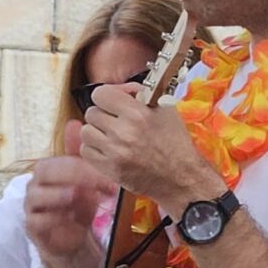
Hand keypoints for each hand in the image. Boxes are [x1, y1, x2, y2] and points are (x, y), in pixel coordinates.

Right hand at [25, 131, 109, 260]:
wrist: (72, 237)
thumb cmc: (78, 204)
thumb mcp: (86, 180)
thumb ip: (83, 155)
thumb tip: (75, 123)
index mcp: (48, 170)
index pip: (60, 160)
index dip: (84, 167)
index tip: (107, 178)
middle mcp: (35, 185)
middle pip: (45, 171)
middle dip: (73, 176)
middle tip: (98, 185)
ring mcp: (31, 206)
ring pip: (37, 195)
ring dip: (62, 195)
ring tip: (83, 198)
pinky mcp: (32, 227)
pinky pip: (37, 220)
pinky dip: (54, 218)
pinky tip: (71, 217)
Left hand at [78, 86, 216, 213]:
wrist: (182, 177)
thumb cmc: (176, 145)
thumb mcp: (167, 110)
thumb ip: (142, 95)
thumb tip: (123, 89)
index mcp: (138, 114)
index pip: (100, 94)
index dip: (107, 97)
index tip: (113, 102)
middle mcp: (124, 132)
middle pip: (91, 113)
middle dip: (104, 115)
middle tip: (116, 121)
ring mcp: (115, 152)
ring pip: (86, 132)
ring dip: (97, 132)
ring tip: (112, 136)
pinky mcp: (110, 168)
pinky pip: (86, 151)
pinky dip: (95, 149)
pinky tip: (110, 150)